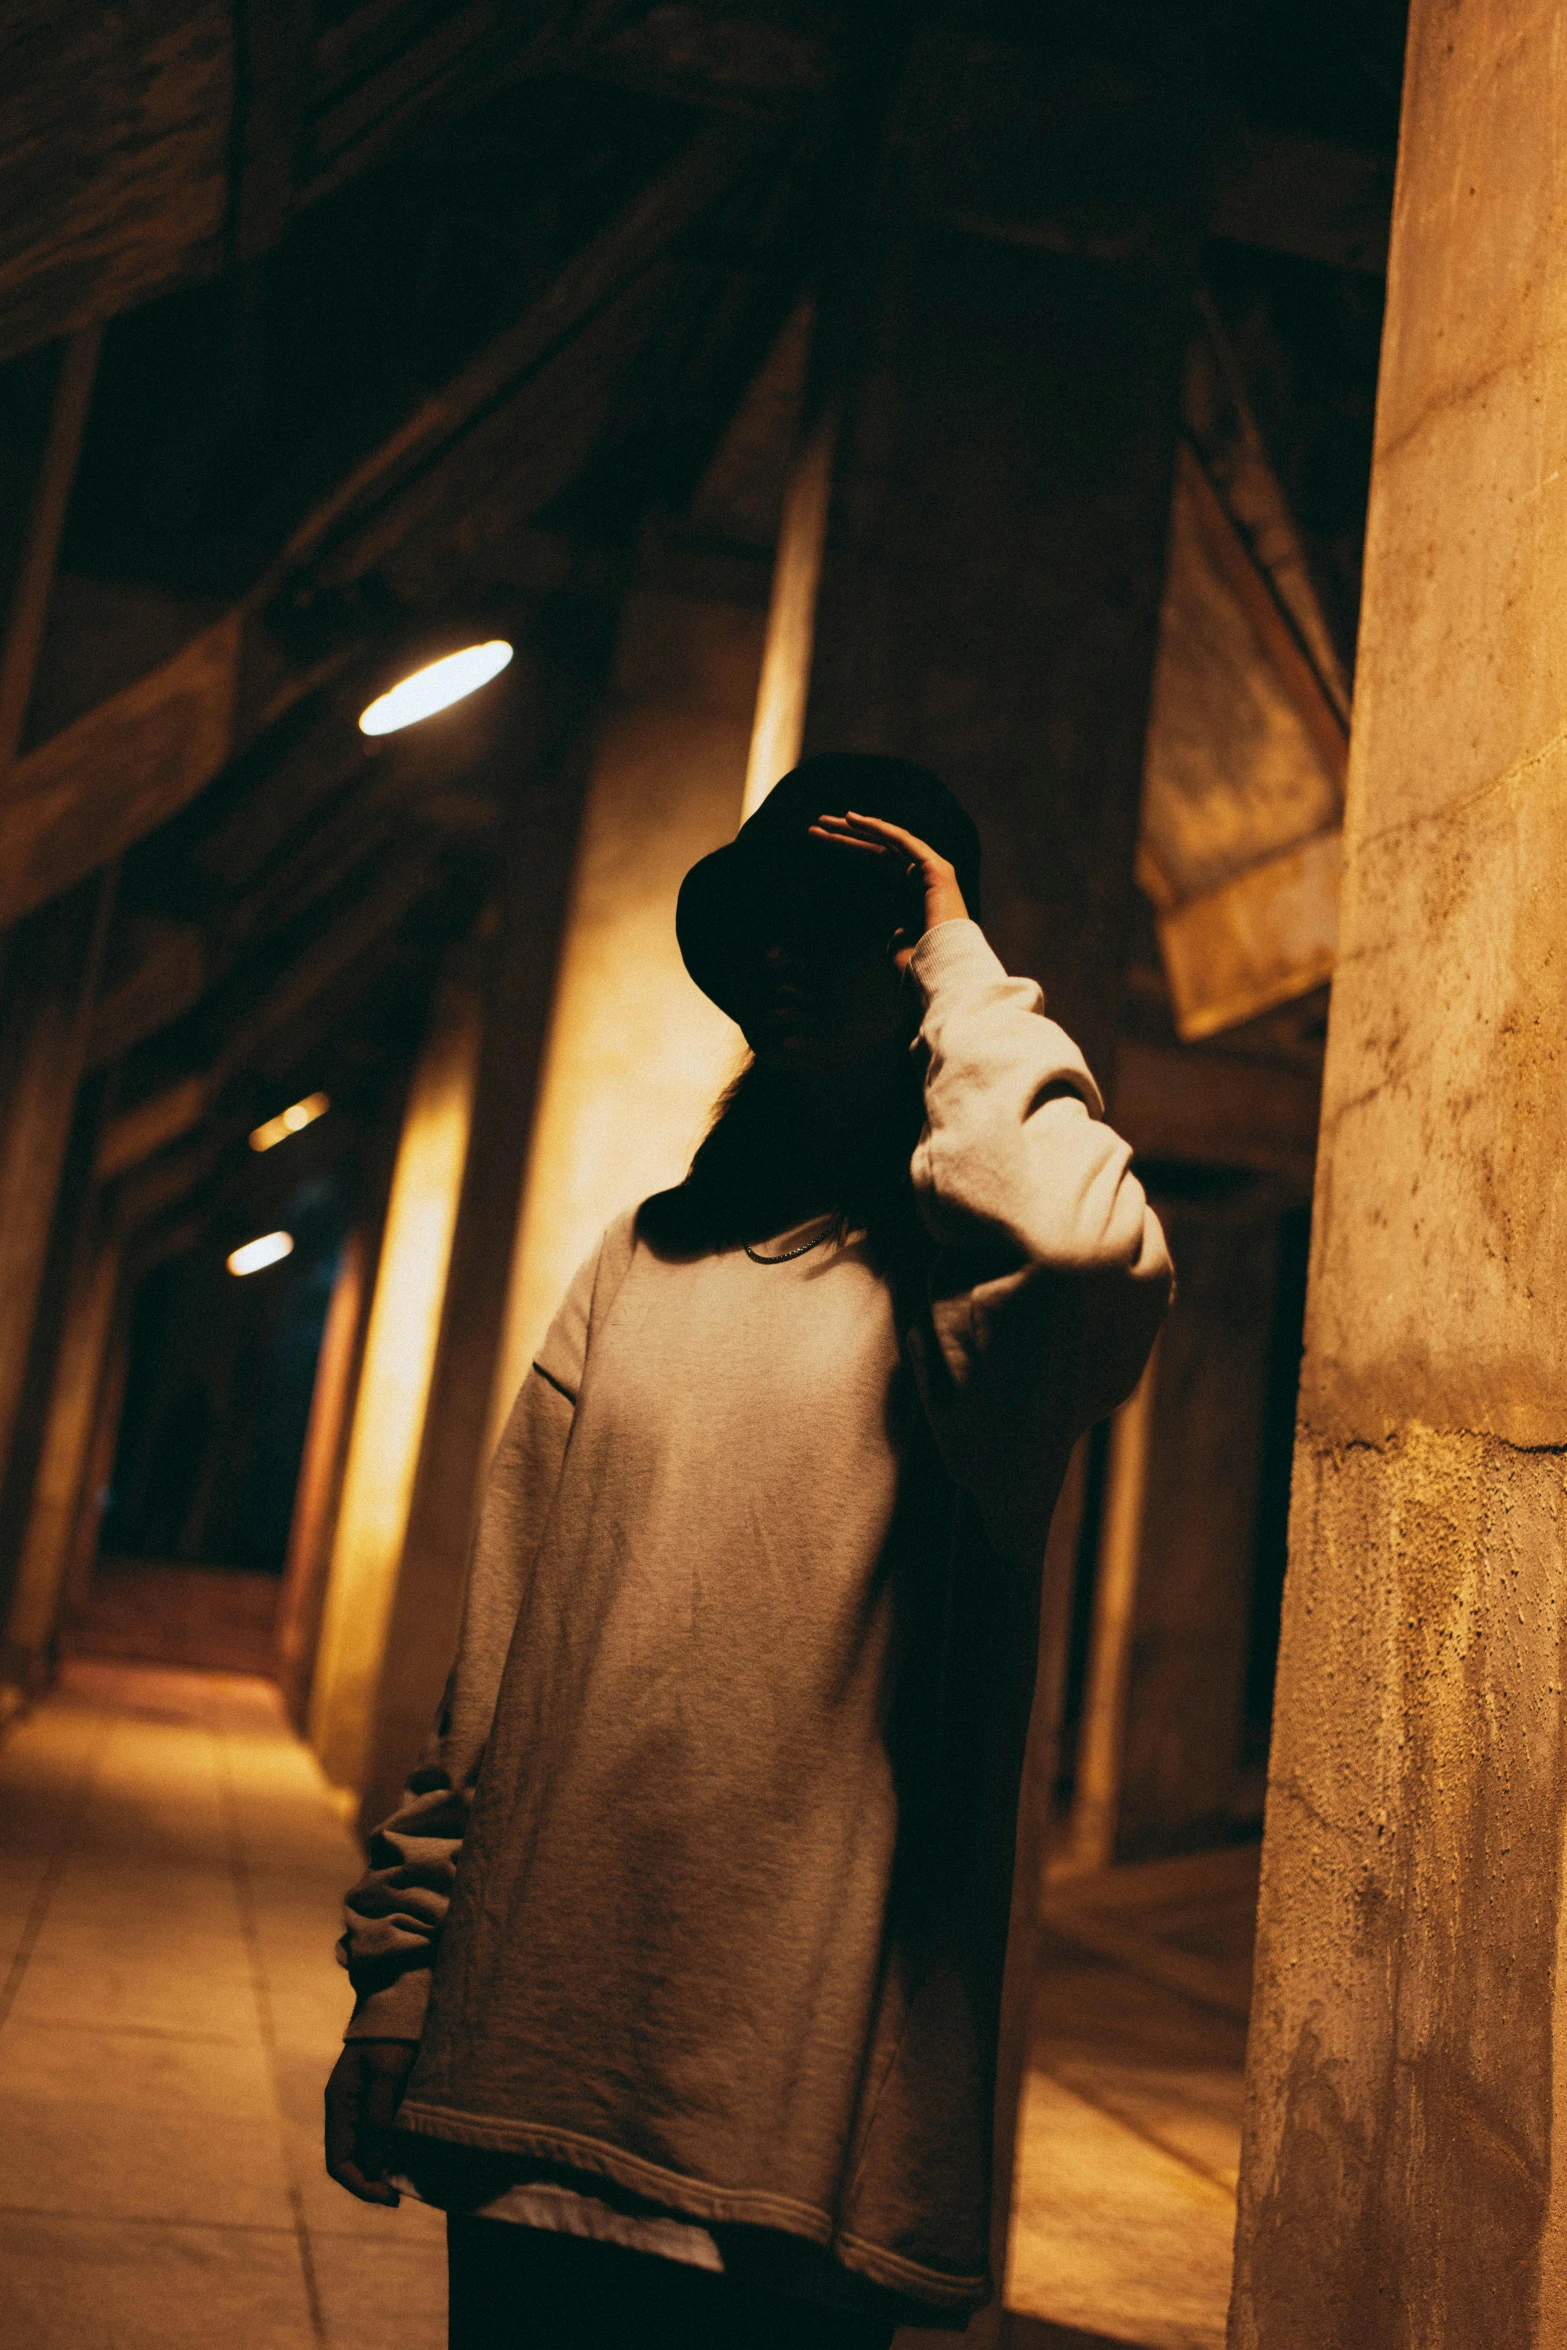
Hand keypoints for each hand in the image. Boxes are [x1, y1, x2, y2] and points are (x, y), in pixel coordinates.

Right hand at [324, 2039, 418, 2204]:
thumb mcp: (386, 2075)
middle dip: (374, 2180)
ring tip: (411, 2176)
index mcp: (339, 2105)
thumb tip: (375, 2163)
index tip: (391, 2196)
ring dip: (384, 2167)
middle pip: (351, 2161)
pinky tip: (413, 2153)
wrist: (399, 2002)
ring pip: (366, 2150)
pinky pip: (379, 2135)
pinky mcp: (378, 2099)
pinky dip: (392, 2149)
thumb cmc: (392, 2036)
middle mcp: (345, 2110)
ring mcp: (360, 2105)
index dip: (362, 2185)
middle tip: (402, 2192)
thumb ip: (377, 2117)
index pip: (339, 2163)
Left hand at [808, 810, 968, 968]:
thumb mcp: (884, 933)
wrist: (940, 974)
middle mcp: (921, 879)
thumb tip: (856, 896)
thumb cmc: (915, 964)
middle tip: (815, 828)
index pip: (874, 864)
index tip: (821, 844)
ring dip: (855, 829)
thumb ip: (875, 912)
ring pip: (886, 843)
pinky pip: (903, 842)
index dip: (848, 851)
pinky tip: (854, 819)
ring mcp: (931, 872)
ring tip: (825, 822)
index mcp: (910, 894)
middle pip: (877, 850)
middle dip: (846, 838)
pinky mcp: (936, 869)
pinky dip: (879, 828)